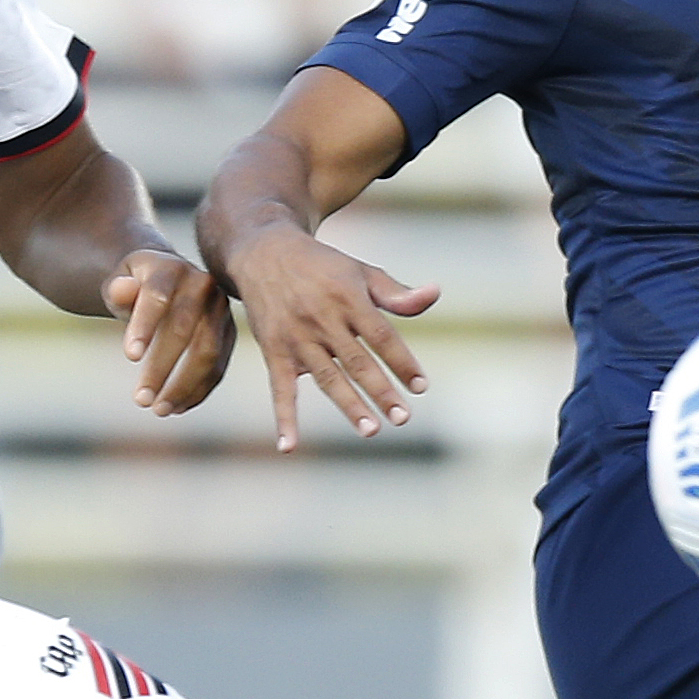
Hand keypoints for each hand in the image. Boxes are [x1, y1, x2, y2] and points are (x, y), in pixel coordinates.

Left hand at [106, 248, 235, 415]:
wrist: (169, 280)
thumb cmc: (136, 285)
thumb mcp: (119, 281)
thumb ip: (118, 289)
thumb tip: (123, 290)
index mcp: (171, 267)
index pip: (158, 296)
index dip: (144, 326)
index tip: (130, 358)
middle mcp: (203, 285)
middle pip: (184, 329)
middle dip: (161, 367)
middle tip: (140, 400)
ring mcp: (221, 310)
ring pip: (208, 352)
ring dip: (184, 386)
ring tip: (159, 410)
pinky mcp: (230, 333)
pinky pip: (218, 366)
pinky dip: (198, 390)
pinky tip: (176, 407)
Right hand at [222, 224, 438, 448]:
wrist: (263, 252)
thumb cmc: (322, 266)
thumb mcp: (360, 271)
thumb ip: (396, 292)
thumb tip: (435, 294)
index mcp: (348, 297)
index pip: (381, 336)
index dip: (402, 361)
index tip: (421, 386)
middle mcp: (322, 319)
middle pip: (357, 361)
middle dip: (381, 391)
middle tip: (403, 418)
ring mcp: (296, 337)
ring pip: (327, 378)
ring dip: (349, 405)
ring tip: (371, 430)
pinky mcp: (274, 351)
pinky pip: (280, 389)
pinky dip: (284, 418)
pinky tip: (288, 446)